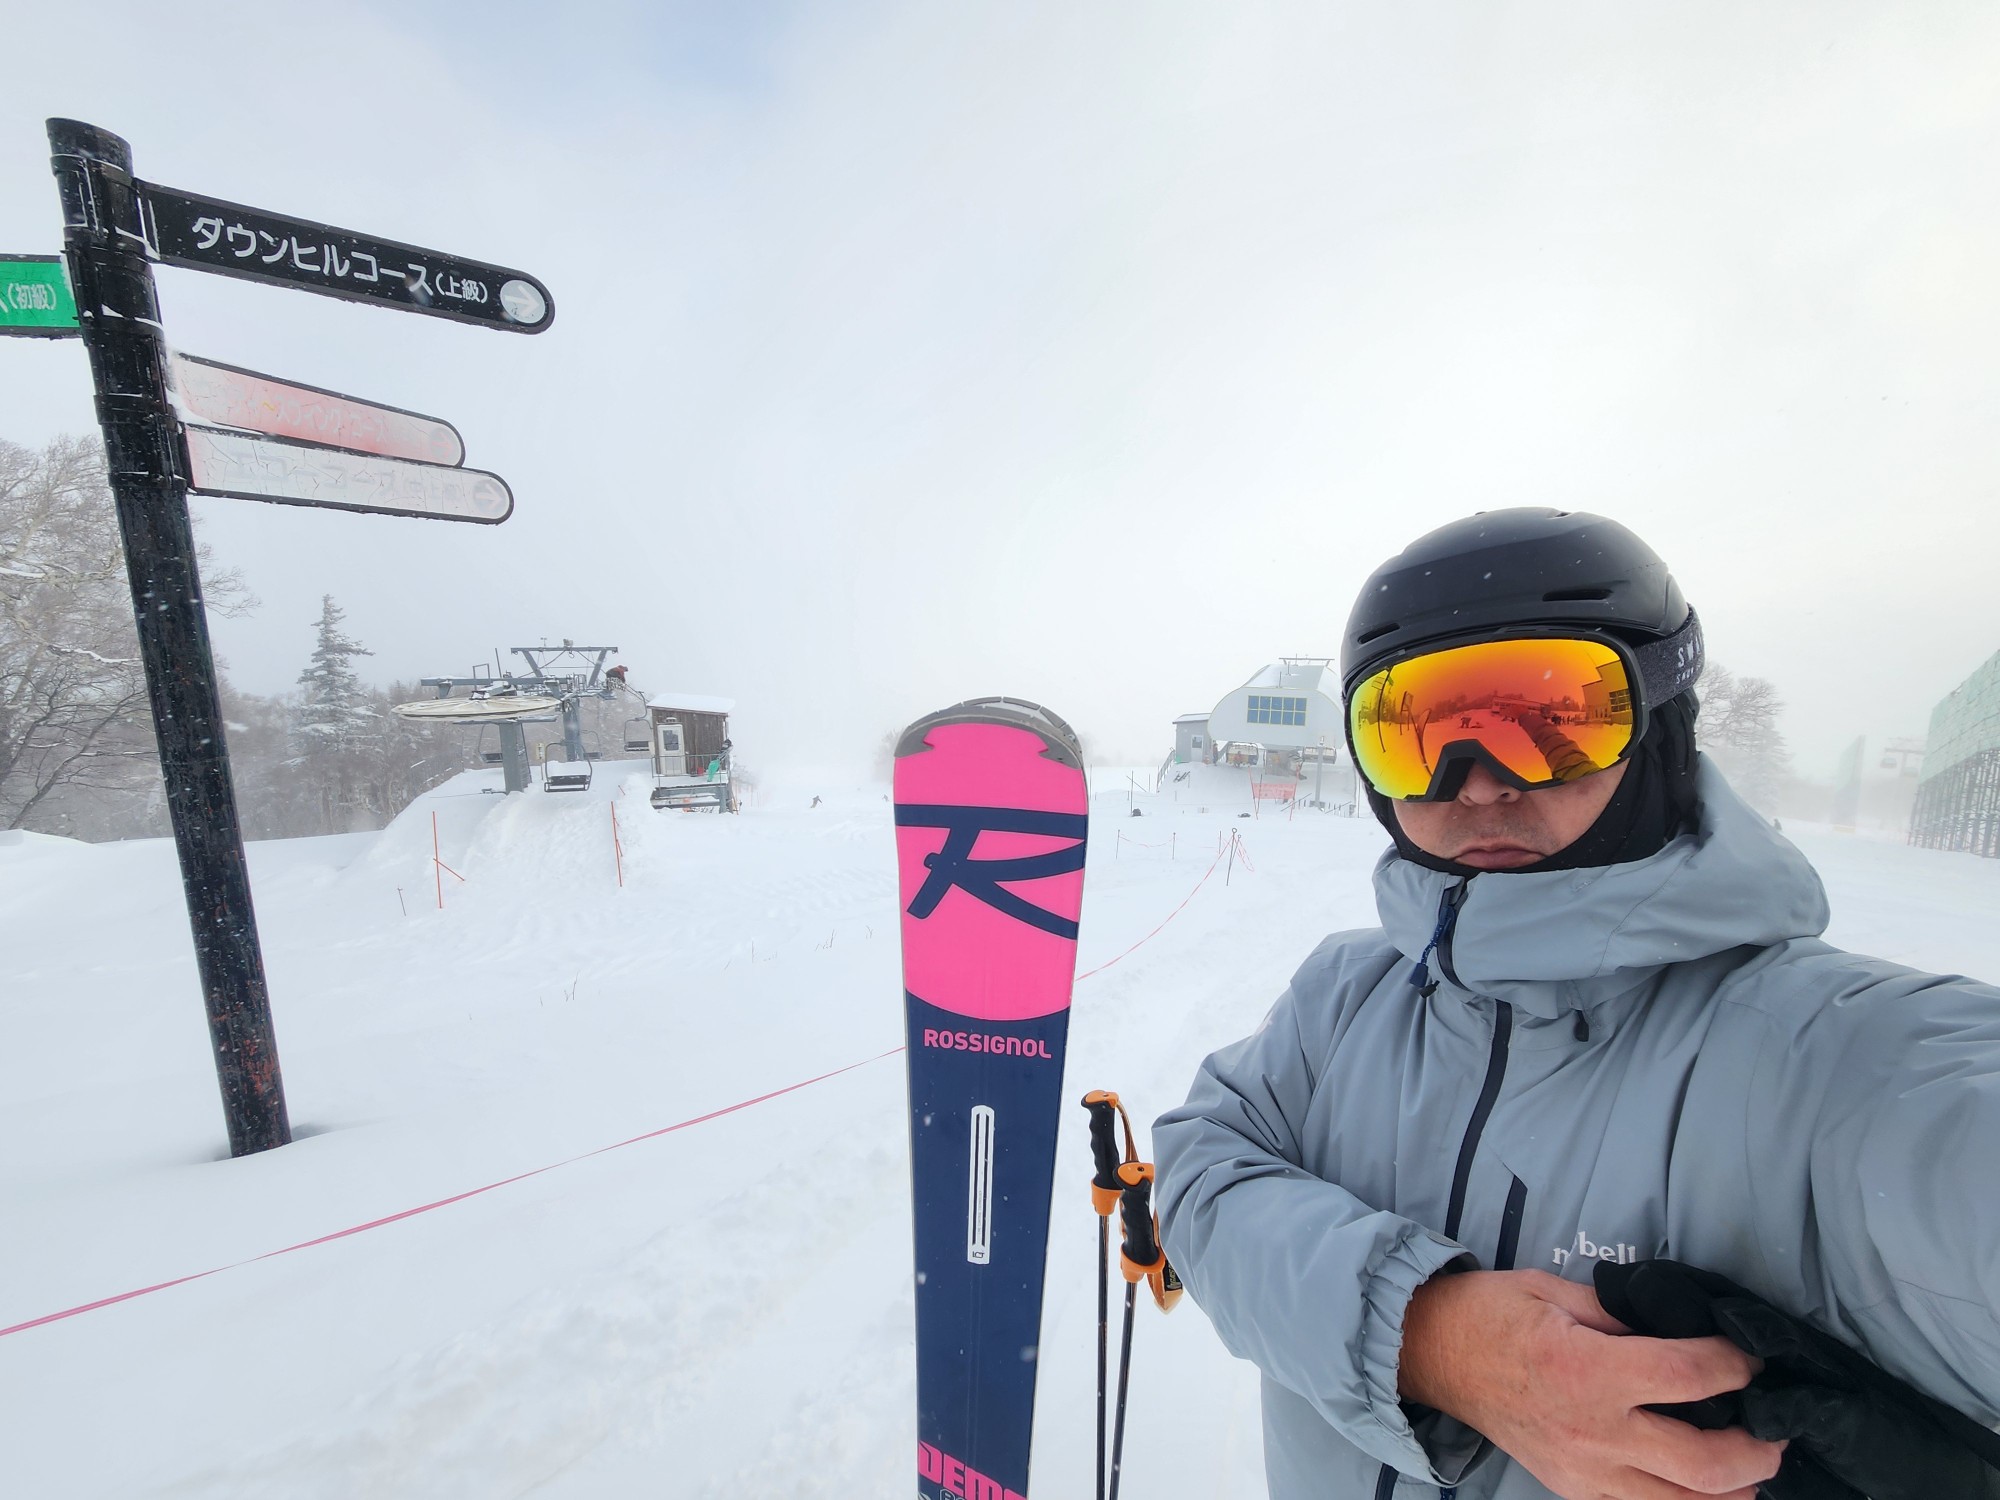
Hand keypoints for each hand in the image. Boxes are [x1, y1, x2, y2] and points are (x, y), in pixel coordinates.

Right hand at [1399, 1269, 1785, 1498]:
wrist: (1431, 1355)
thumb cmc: (1492, 1312)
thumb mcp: (1556, 1290)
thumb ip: (1623, 1313)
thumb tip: (1684, 1328)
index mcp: (1587, 1369)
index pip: (1690, 1376)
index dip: (1736, 1365)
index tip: (1752, 1357)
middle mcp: (1592, 1432)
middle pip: (1705, 1464)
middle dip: (1759, 1450)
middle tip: (1776, 1429)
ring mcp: (1584, 1472)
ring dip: (1733, 1491)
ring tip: (1752, 1465)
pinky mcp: (1573, 1491)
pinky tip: (1701, 1484)